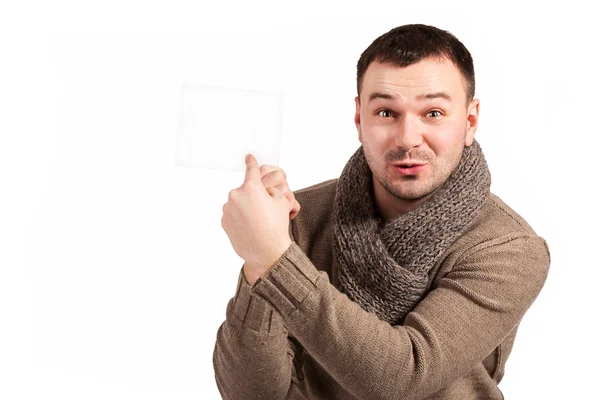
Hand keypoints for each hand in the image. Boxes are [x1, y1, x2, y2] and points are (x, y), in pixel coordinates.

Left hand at [221, 154, 292, 279]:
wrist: (267, 252)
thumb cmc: (276, 227)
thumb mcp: (282, 203)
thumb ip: (272, 190)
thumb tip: (265, 190)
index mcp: (251, 187)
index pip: (251, 170)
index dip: (251, 162)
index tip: (248, 157)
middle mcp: (236, 195)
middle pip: (246, 190)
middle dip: (254, 197)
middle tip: (264, 211)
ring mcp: (228, 209)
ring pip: (239, 203)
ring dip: (246, 208)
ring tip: (258, 223)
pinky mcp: (224, 221)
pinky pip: (233, 214)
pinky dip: (240, 218)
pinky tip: (250, 228)